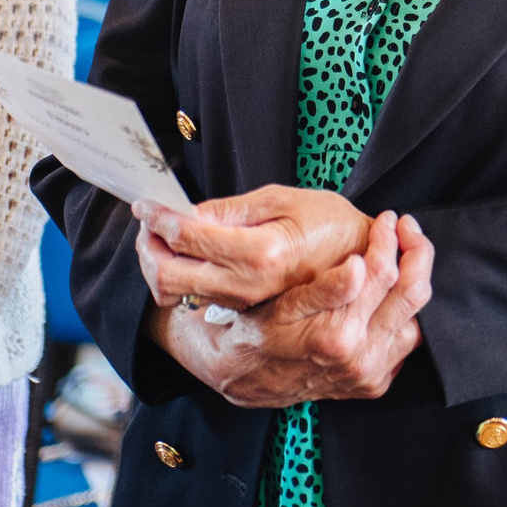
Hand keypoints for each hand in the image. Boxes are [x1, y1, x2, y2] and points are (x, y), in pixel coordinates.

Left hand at [133, 186, 372, 310]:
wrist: (361, 259)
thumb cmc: (330, 223)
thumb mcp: (283, 199)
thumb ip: (231, 209)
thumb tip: (186, 211)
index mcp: (259, 253)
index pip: (185, 236)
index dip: (157, 216)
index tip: (145, 201)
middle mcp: (246, 285)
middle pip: (167, 276)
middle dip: (147, 246)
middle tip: (149, 221)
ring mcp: (242, 301)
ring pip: (174, 291)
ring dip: (157, 261)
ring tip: (163, 233)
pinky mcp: (242, 307)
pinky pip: (193, 295)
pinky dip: (176, 272)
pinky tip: (185, 250)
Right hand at [155, 213, 434, 408]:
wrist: (240, 374)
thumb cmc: (255, 330)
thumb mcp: (282, 303)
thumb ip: (325, 288)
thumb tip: (358, 266)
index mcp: (338, 336)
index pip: (384, 274)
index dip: (388, 238)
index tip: (386, 220)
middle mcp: (360, 359)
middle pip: (412, 294)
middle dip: (416, 253)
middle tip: (406, 228)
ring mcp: (369, 374)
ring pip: (416, 321)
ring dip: (414, 284)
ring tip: (405, 256)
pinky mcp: (372, 384)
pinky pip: (404, 345)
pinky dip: (404, 316)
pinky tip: (392, 295)